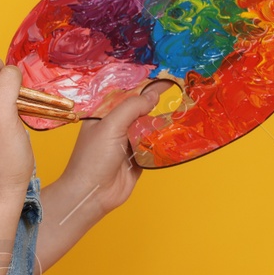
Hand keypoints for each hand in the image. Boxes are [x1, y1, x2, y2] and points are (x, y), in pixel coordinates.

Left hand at [63, 80, 170, 215]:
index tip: (166, 80)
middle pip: (140, 112)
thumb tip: (152, 95)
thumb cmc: (93, 158)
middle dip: (155, 105)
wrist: (92, 194)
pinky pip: (154, 148)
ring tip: (180, 113)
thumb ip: (132, 107)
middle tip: (177, 95)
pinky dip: (163, 143)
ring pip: (149, 130)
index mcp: (104, 115)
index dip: (145, 87)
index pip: (127, 95)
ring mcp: (127, 144)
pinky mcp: (138, 160)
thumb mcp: (110, 125)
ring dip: (161, 125)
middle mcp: (116, 128)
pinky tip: (175, 135)